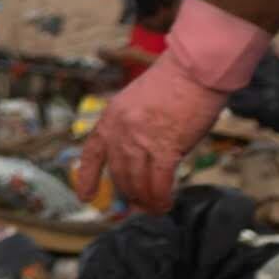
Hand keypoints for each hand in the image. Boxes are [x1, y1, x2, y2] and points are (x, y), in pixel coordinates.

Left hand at [77, 0, 265, 210]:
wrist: (193, 70)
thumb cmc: (174, 84)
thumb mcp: (139, 103)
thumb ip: (135, 128)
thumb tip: (143, 157)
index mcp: (111, 116)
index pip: (92, 152)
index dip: (87, 177)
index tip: (84, 196)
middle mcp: (121, 129)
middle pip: (118, 172)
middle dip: (128, 192)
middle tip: (138, 204)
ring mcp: (141, 138)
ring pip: (137, 180)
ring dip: (145, 198)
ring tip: (154, 208)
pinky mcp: (166, 146)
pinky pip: (159, 181)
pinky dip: (161, 196)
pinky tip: (165, 204)